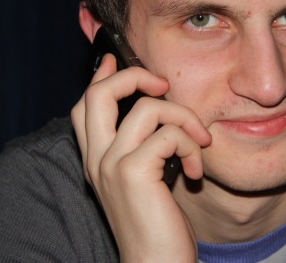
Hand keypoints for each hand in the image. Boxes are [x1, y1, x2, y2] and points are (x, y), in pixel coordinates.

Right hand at [71, 54, 211, 260]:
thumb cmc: (158, 225)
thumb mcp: (147, 180)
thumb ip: (145, 148)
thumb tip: (157, 112)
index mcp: (97, 160)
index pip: (85, 106)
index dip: (100, 78)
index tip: (114, 59)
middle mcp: (97, 160)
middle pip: (97, 94)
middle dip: (134, 75)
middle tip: (163, 84)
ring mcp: (112, 165)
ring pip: (147, 108)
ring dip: (185, 119)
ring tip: (200, 145)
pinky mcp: (134, 173)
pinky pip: (169, 134)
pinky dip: (192, 146)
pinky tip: (196, 173)